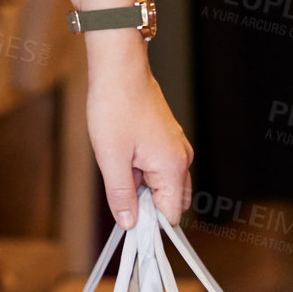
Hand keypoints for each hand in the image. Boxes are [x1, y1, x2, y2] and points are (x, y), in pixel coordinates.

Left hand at [86, 42, 193, 228]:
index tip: (127, 217)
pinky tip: (123, 152)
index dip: (148, 221)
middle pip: (171, 200)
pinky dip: (143, 167)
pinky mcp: (167, 136)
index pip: (171, 214)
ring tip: (119, 163)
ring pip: (164, 181)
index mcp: (173, 166)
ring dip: (142, 183)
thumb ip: (121, 195)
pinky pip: (159, 164)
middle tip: (120, 188)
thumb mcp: (110, 157)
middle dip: (147, 203)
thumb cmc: (115, 106)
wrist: (119, 68)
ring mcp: (176, 145)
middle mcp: (182, 157)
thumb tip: (129, 223)